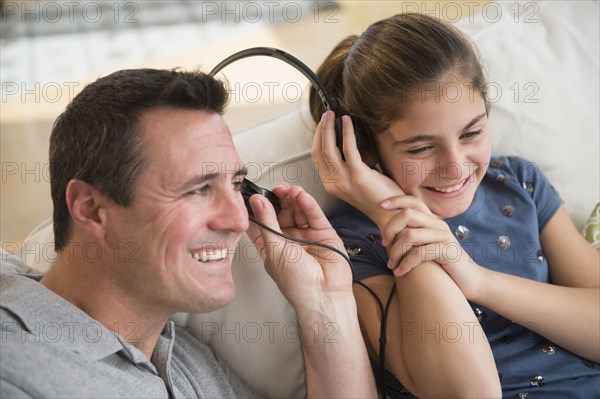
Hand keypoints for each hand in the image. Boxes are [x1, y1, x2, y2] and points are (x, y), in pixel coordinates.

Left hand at [246, 185, 352, 307]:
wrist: (323, 295)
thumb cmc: (296, 282)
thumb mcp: (274, 248)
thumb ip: (266, 222)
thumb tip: (256, 202)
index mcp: (272, 247)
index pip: (262, 223)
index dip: (258, 208)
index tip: (252, 194)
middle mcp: (289, 240)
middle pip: (282, 213)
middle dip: (279, 200)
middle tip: (276, 190)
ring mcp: (306, 236)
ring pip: (298, 211)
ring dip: (294, 199)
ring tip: (291, 191)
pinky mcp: (323, 233)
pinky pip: (314, 215)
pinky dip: (308, 204)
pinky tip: (302, 196)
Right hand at [311, 111, 402, 227]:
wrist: (393, 216)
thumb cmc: (380, 197)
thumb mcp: (358, 179)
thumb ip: (350, 164)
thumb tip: (349, 140)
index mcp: (332, 184)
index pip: (317, 157)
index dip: (318, 138)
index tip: (324, 124)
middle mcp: (334, 183)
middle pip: (319, 151)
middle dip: (321, 130)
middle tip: (327, 115)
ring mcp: (344, 181)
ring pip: (328, 149)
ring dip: (330, 128)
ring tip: (333, 115)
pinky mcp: (358, 176)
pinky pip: (349, 149)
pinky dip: (347, 132)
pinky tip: (348, 121)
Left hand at [380, 196, 484, 299]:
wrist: (470, 280)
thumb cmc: (443, 265)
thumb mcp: (427, 246)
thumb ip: (413, 238)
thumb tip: (388, 235)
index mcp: (433, 220)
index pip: (414, 201)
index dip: (396, 200)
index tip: (381, 205)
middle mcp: (438, 224)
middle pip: (407, 215)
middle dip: (390, 228)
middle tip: (384, 244)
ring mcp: (443, 236)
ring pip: (410, 235)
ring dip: (395, 251)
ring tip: (391, 264)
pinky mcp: (447, 251)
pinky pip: (419, 253)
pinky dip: (405, 264)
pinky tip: (400, 272)